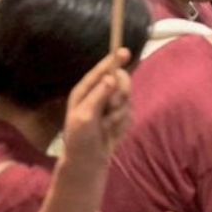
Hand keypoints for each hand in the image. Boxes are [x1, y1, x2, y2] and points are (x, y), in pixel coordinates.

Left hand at [62, 49, 132, 166]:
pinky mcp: (122, 115)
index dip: (113, 60)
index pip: (102, 70)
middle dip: (121, 94)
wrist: (88, 160)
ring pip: (128, 97)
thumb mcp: (85, 116)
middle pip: (121, 80)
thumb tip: (111, 77)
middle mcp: (99, 94)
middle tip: (113, 107)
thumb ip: (99, 96)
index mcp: (85, 90)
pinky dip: (124, 122)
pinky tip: (113, 131)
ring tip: (107, 126)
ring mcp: (111, 104)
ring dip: (120, 113)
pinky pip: (131, 111)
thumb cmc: (80, 139)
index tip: (125, 52)